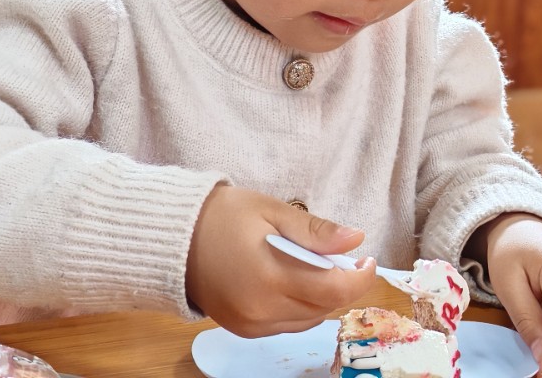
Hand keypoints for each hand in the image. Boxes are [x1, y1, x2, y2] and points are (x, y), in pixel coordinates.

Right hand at [186, 185, 375, 337]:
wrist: (172, 238)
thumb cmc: (222, 216)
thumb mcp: (271, 211)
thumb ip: (315, 231)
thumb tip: (355, 239)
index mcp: (269, 276)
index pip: (333, 290)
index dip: (360, 278)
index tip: (368, 260)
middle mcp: (261, 309)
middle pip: (324, 307)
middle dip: (342, 284)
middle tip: (343, 258)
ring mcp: (250, 324)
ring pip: (308, 320)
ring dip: (322, 298)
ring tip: (316, 267)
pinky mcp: (242, 330)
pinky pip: (287, 325)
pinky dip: (300, 307)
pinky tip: (293, 281)